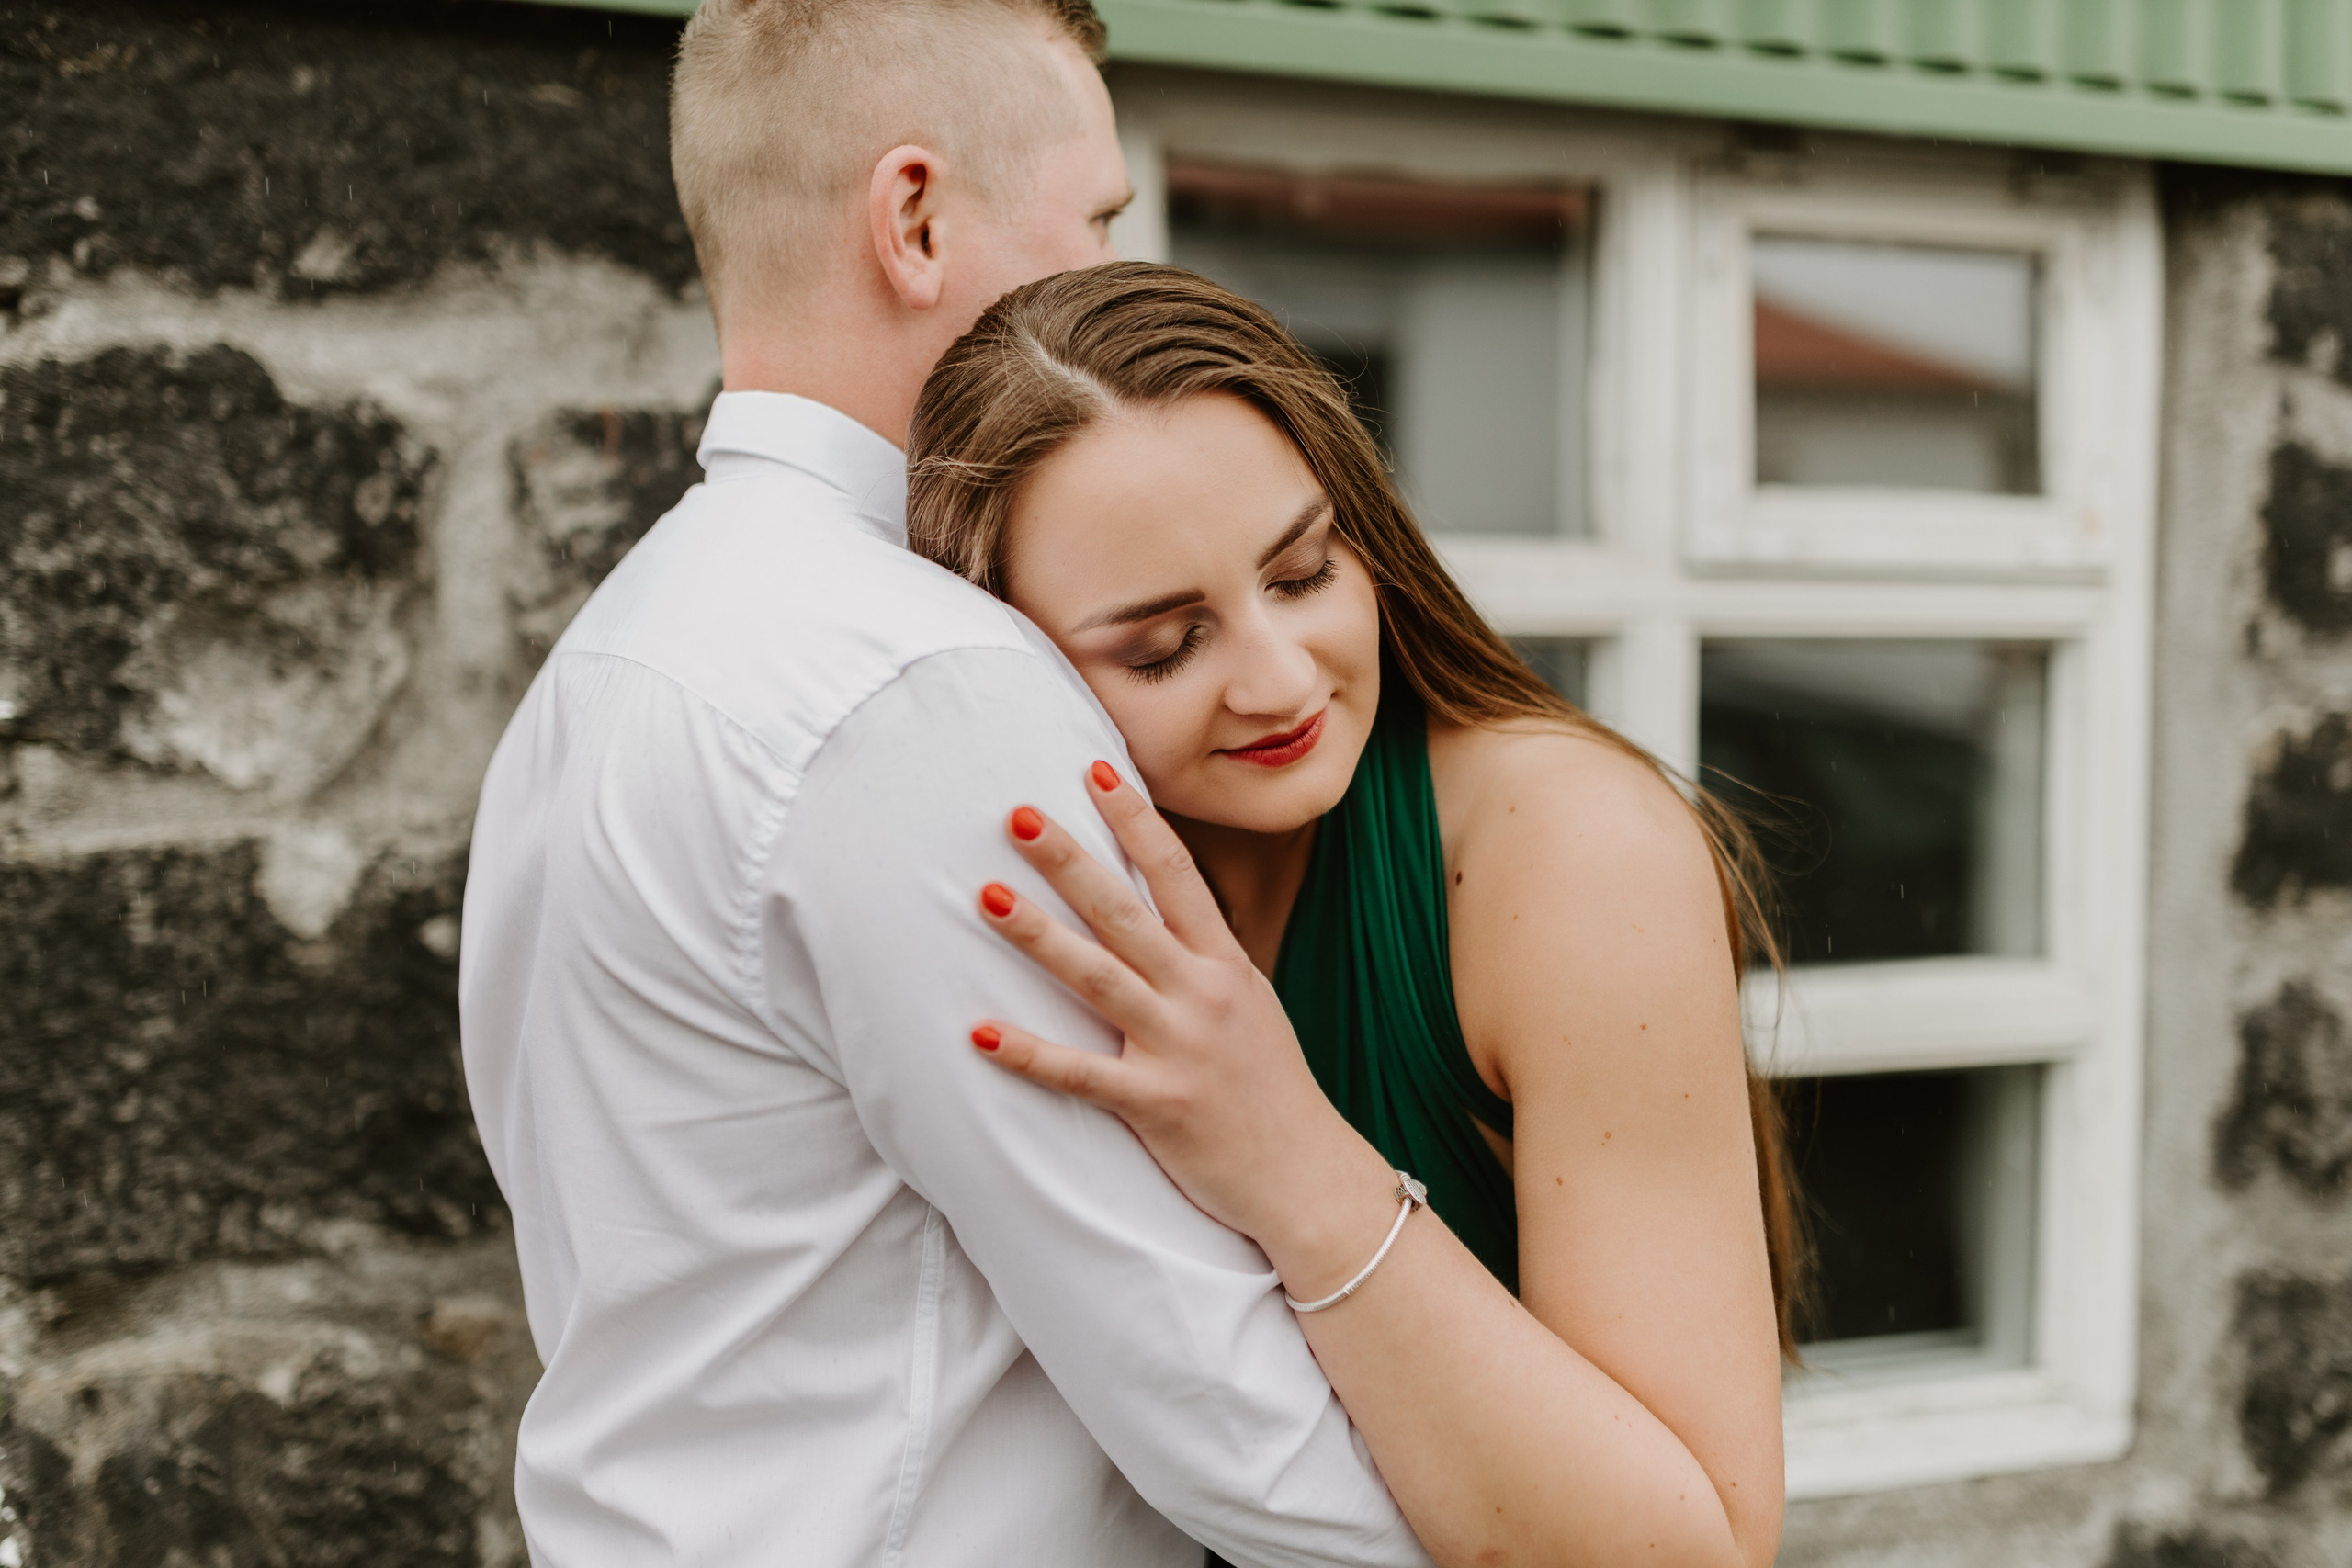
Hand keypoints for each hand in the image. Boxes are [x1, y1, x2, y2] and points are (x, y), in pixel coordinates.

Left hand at [970, 762, 1398, 1297]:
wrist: (1309, 1177)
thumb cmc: (1269, 1089)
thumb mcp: (1251, 1005)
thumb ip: (1206, 959)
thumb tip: (1163, 911)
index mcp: (1226, 964)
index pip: (1176, 874)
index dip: (1134, 820)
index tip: (1094, 771)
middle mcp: (1203, 994)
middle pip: (1125, 912)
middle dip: (1069, 859)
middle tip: (1015, 814)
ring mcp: (1180, 1047)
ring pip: (1099, 978)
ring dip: (1040, 935)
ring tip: (986, 896)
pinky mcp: (1157, 1104)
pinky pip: (1082, 1074)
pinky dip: (1029, 1054)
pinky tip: (979, 1033)